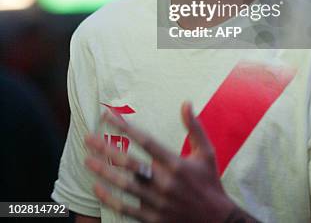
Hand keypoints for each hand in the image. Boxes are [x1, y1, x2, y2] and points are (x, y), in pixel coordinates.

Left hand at [84, 101, 235, 221]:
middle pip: (129, 162)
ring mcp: (157, 202)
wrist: (218, 222)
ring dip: (103, 171)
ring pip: (123, 185)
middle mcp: (165, 182)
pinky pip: (125, 208)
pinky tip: (97, 187)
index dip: (126, 127)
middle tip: (88, 138)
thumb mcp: (206, 153)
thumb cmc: (210, 183)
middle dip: (106, 148)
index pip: (146, 141)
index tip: (109, 116)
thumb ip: (194, 128)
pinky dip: (109, 198)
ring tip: (87, 161)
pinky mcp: (152, 219)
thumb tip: (186, 103)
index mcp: (176, 164)